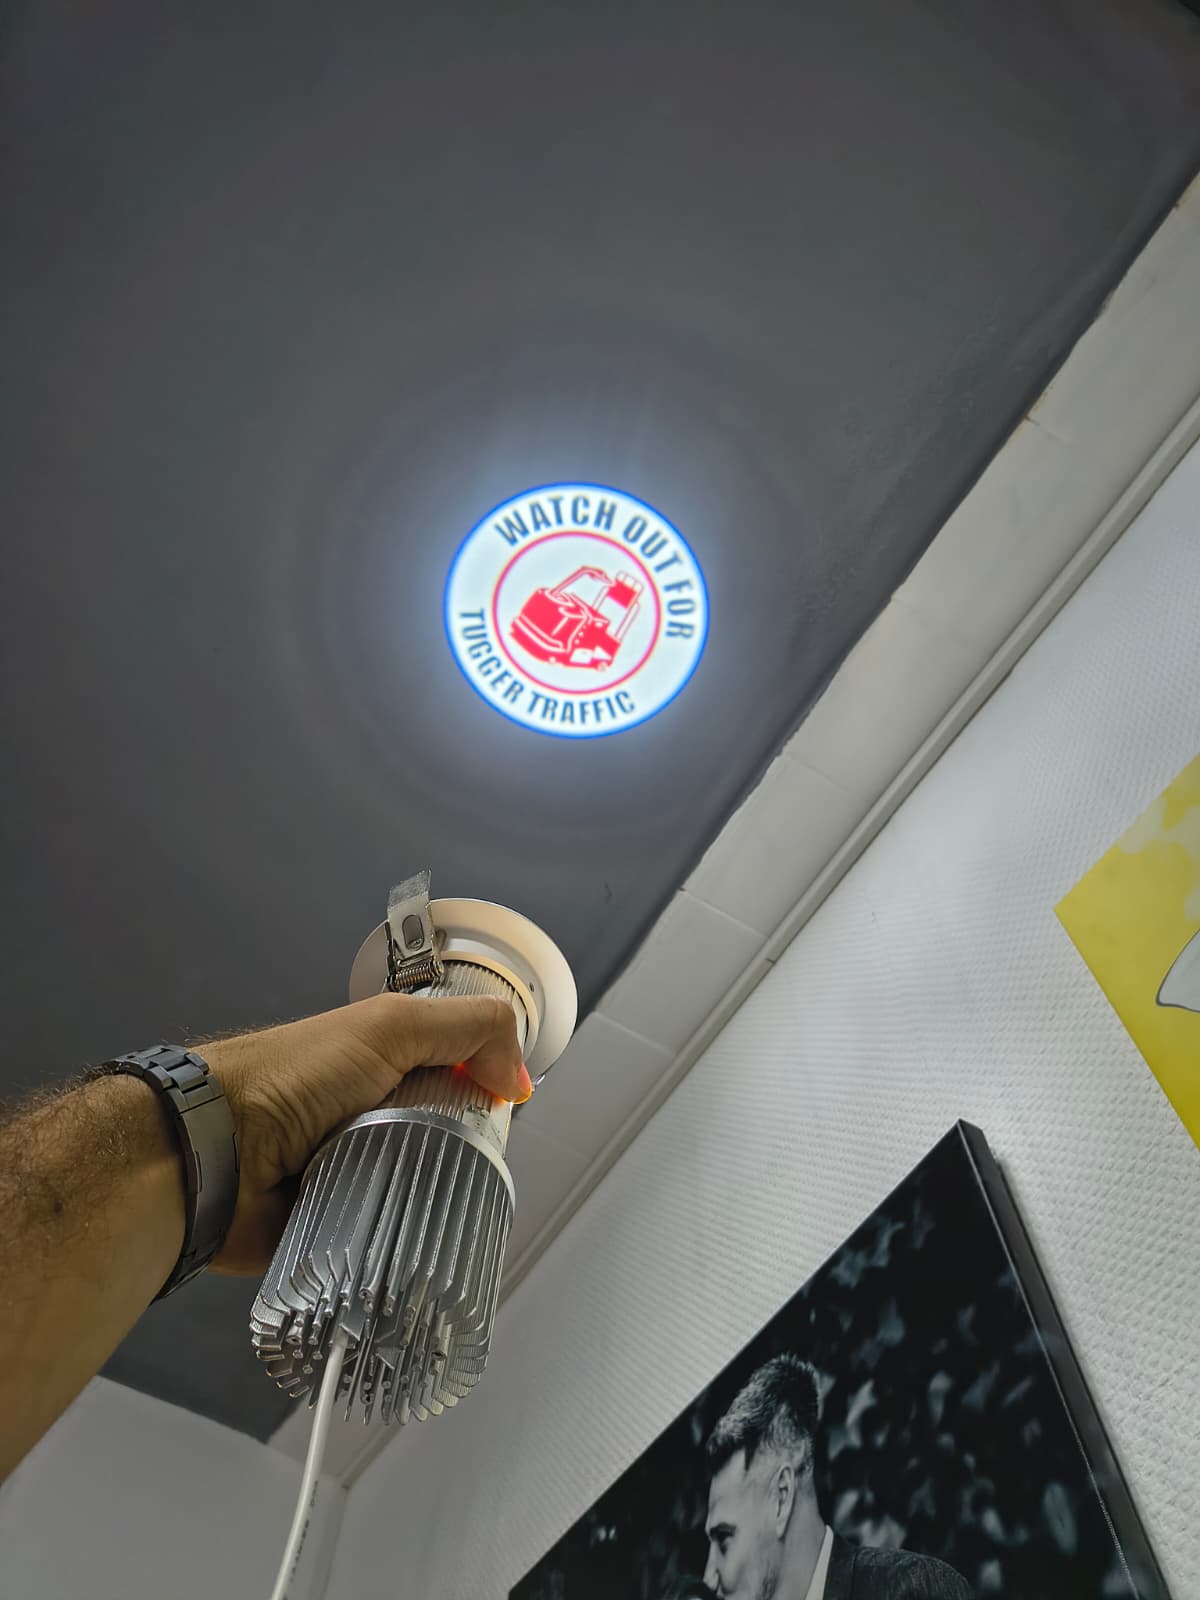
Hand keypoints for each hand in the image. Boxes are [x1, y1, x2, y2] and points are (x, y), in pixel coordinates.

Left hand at [203, 994, 531, 1273]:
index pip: (455, 1074)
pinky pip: (387, 1240)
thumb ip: (468, 1030)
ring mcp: (352, 1173)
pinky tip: (427, 1251)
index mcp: (380, 1063)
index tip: (504, 1110)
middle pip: (446, 1139)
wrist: (209, 1155)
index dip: (484, 1088)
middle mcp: (368, 1116)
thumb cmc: (291, 1078)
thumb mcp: (389, 1027)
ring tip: (459, 1214)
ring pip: (422, 1192)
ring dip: (438, 1202)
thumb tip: (518, 1082)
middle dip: (467, 1155)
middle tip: (480, 1168)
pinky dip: (404, 1244)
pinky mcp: (337, 1229)